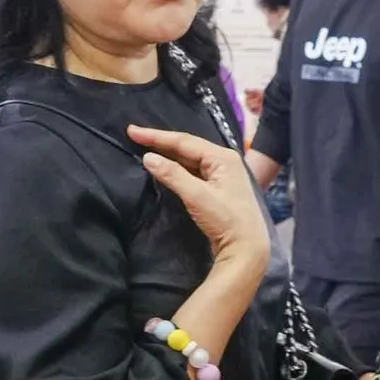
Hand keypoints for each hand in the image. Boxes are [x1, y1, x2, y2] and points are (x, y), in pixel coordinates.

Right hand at [126, 124, 269, 279]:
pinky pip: (193, 172)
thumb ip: (172, 174)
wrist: (246, 248)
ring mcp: (222, 175)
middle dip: (161, 142)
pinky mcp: (218, 189)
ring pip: (190, 160)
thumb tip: (148, 158)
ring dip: (168, 155)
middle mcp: (224, 161)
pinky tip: (164, 167)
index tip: (132, 131)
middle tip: (135, 136)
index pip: (184, 141)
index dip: (156, 136)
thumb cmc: (225, 219)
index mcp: (222, 157)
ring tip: (145, 148)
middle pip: (187, 148)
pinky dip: (177, 169)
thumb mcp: (197, 196)